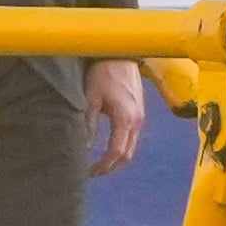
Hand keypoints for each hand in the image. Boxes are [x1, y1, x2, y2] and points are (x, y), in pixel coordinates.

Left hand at [83, 57, 150, 175]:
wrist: (121, 53)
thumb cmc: (104, 73)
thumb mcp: (92, 97)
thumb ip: (89, 123)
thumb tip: (84, 146)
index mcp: (125, 119)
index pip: (116, 153)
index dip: (103, 166)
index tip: (89, 172)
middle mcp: (137, 121)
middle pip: (126, 155)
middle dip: (111, 167)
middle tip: (94, 172)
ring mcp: (140, 116)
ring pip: (131, 146)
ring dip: (117, 157)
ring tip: (100, 161)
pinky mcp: (139, 110)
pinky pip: (132, 136)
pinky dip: (122, 145)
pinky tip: (109, 144)